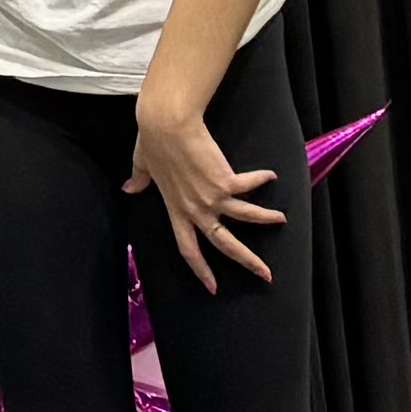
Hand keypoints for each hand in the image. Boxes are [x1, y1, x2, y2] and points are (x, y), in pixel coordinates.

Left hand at [134, 98, 287, 289]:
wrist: (167, 124)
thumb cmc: (152, 141)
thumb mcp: (142, 165)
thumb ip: (139, 180)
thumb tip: (128, 188)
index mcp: (175, 210)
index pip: (188, 249)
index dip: (201, 270)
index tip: (213, 287)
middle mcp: (195, 209)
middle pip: (224, 244)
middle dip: (246, 261)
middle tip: (266, 275)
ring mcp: (211, 197)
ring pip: (245, 217)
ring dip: (265, 219)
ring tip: (282, 220)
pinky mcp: (225, 181)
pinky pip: (248, 185)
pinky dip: (261, 179)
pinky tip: (271, 175)